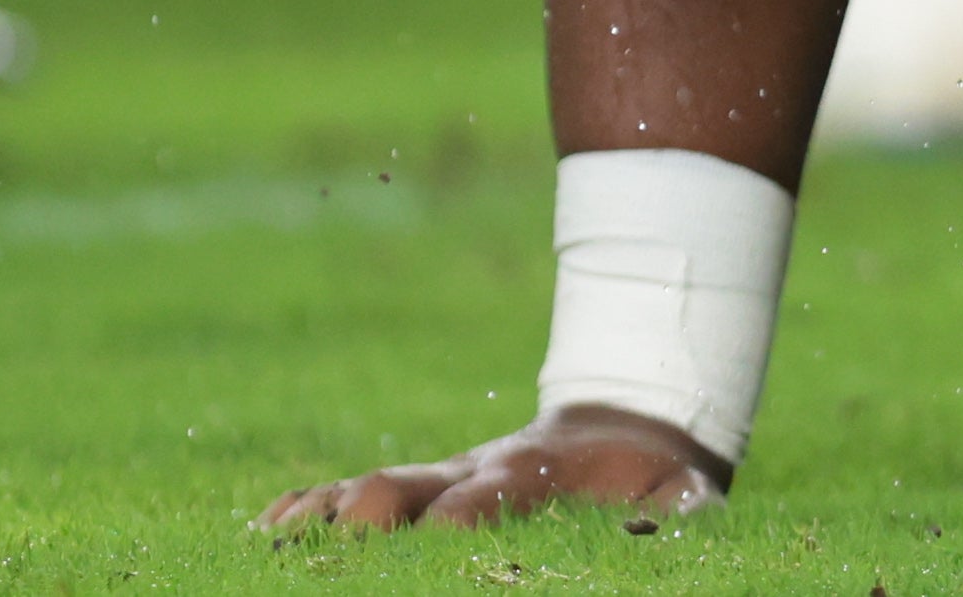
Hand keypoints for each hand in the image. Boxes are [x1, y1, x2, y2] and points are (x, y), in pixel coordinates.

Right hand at [253, 400, 725, 533]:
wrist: (626, 422)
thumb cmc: (656, 477)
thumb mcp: (685, 492)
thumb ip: (688, 510)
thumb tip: (695, 525)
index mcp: (537, 471)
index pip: (495, 491)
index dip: (470, 513)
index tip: (445, 534)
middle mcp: (474, 471)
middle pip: (417, 484)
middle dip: (380, 507)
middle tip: (346, 534)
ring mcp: (439, 479)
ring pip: (373, 487)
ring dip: (328, 511)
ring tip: (277, 539)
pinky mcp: (419, 490)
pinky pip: (352, 494)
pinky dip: (309, 509)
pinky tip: (266, 533)